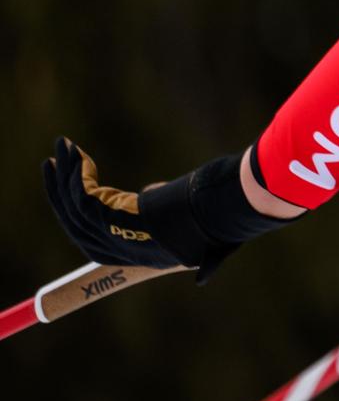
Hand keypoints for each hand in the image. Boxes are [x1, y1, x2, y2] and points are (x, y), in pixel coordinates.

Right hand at [42, 138, 294, 284]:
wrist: (224, 214)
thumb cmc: (219, 223)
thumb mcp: (196, 234)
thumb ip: (175, 217)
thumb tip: (167, 213)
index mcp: (137, 254)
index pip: (94, 242)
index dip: (78, 217)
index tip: (75, 192)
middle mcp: (120, 248)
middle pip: (75, 223)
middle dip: (60, 192)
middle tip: (53, 163)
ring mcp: (116, 234)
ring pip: (74, 206)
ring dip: (63, 175)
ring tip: (60, 147)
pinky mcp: (115, 217)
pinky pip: (83, 197)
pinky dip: (75, 174)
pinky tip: (74, 153)